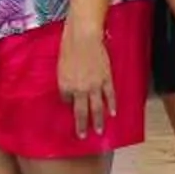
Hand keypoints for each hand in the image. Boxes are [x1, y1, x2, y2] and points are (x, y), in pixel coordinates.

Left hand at [58, 21, 114, 138]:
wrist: (84, 37)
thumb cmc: (69, 47)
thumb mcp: (61, 65)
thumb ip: (65, 79)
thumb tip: (68, 89)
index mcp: (64, 85)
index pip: (66, 101)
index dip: (68, 104)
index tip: (71, 108)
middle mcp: (78, 89)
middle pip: (80, 111)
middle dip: (82, 125)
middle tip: (83, 136)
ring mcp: (94, 86)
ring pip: (96, 108)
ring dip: (98, 121)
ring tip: (99, 132)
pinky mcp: (106, 79)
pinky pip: (110, 96)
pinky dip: (112, 105)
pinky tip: (113, 114)